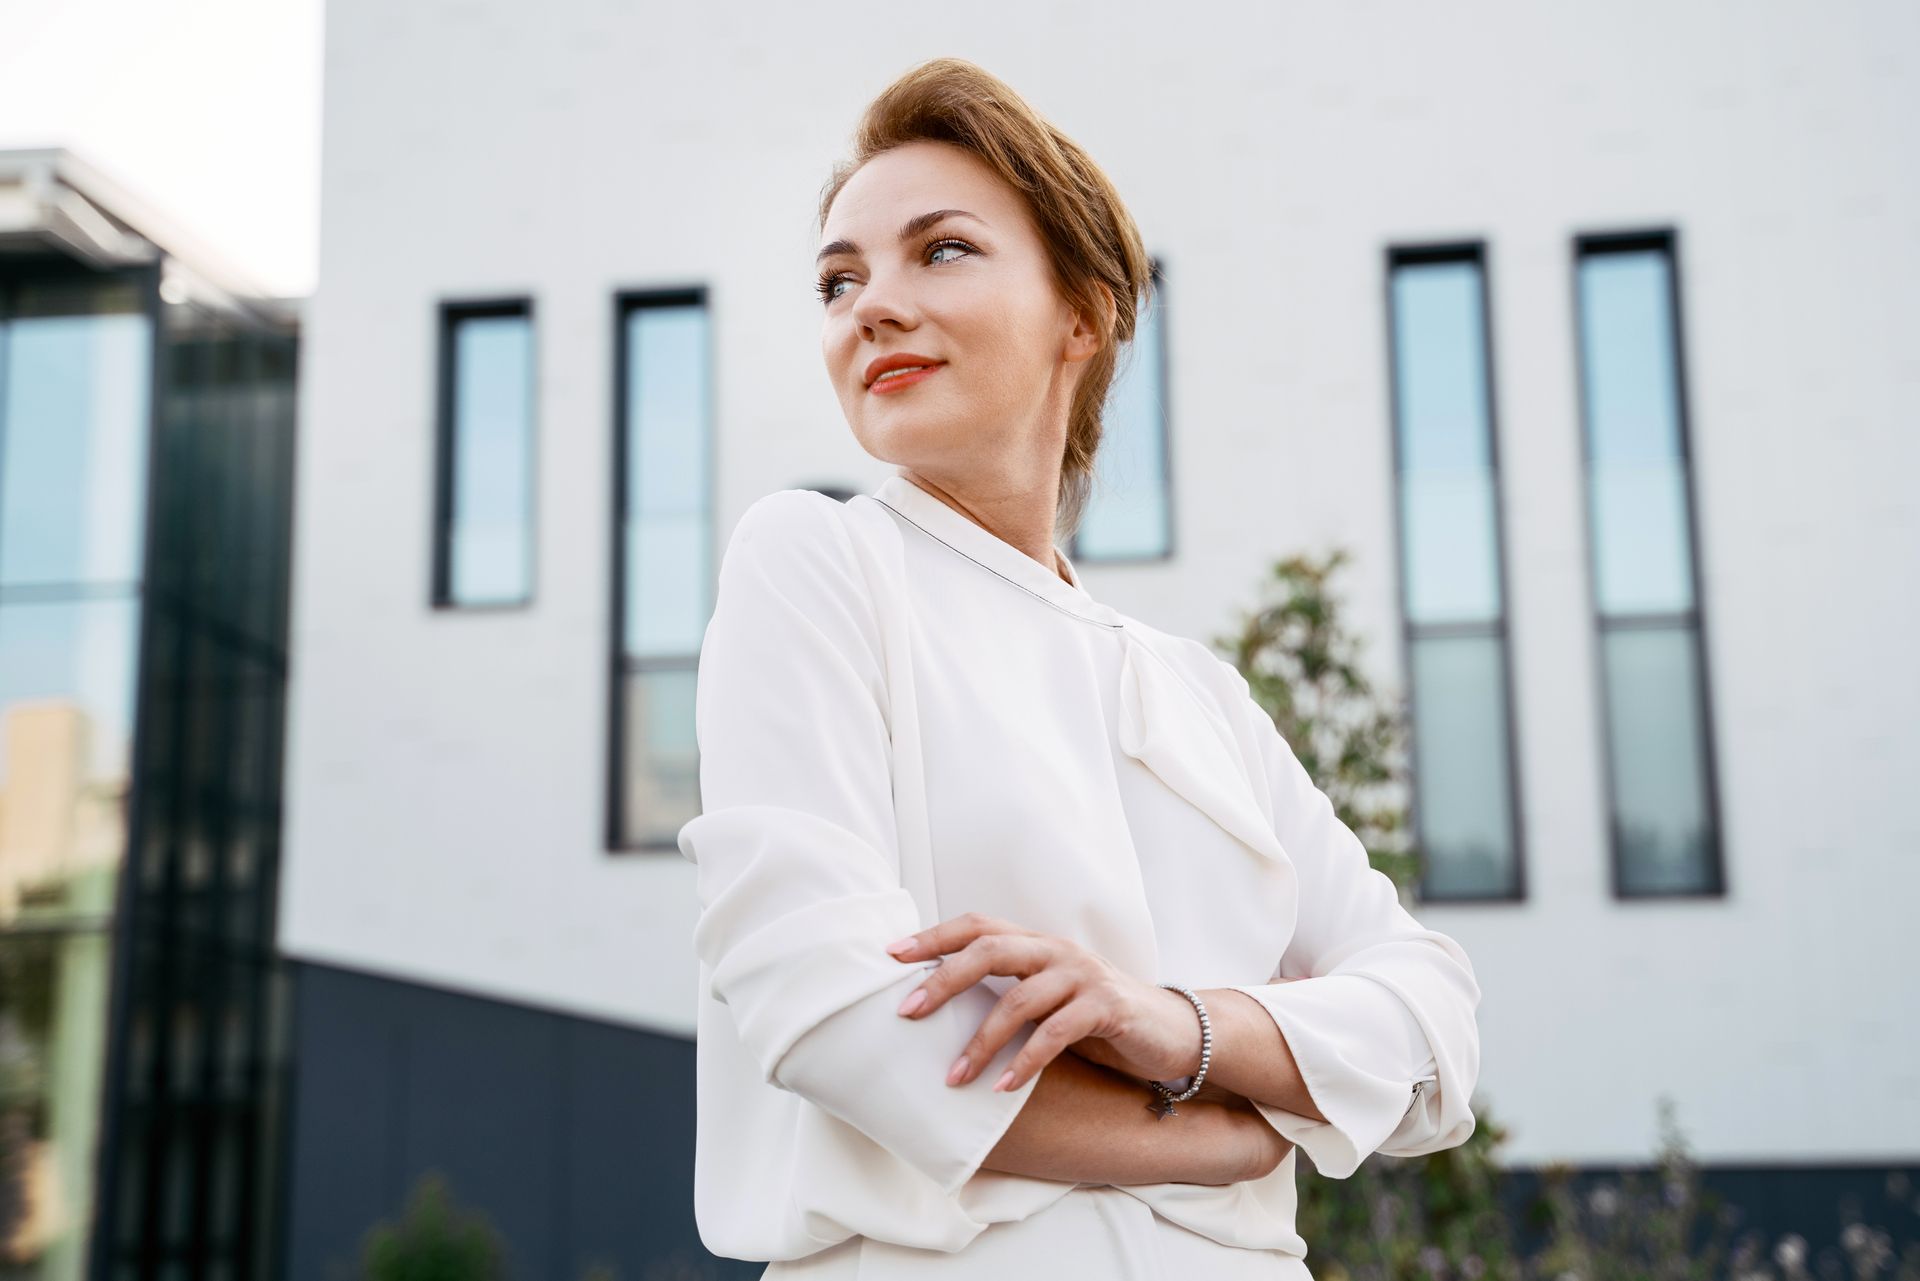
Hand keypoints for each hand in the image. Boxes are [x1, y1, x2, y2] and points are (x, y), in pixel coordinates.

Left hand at [884, 913, 1203, 1092]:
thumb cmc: (1095, 1019)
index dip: (934, 936)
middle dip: (943, 980)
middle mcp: (1056, 950)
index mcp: (1036, 944)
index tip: (891, 955)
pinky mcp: (1106, 1006)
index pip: (977, 925)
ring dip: (981, 1040)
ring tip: (953, 1076)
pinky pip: (1056, 1032)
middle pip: (989, 950)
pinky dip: (1026, 1061)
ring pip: (1019, 998)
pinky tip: (1004, 1088)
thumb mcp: (1048, 999)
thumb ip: (1007, 993)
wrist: (1170, 1030)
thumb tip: (938, 1011)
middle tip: (906, 1011)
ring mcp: (1082, 975)